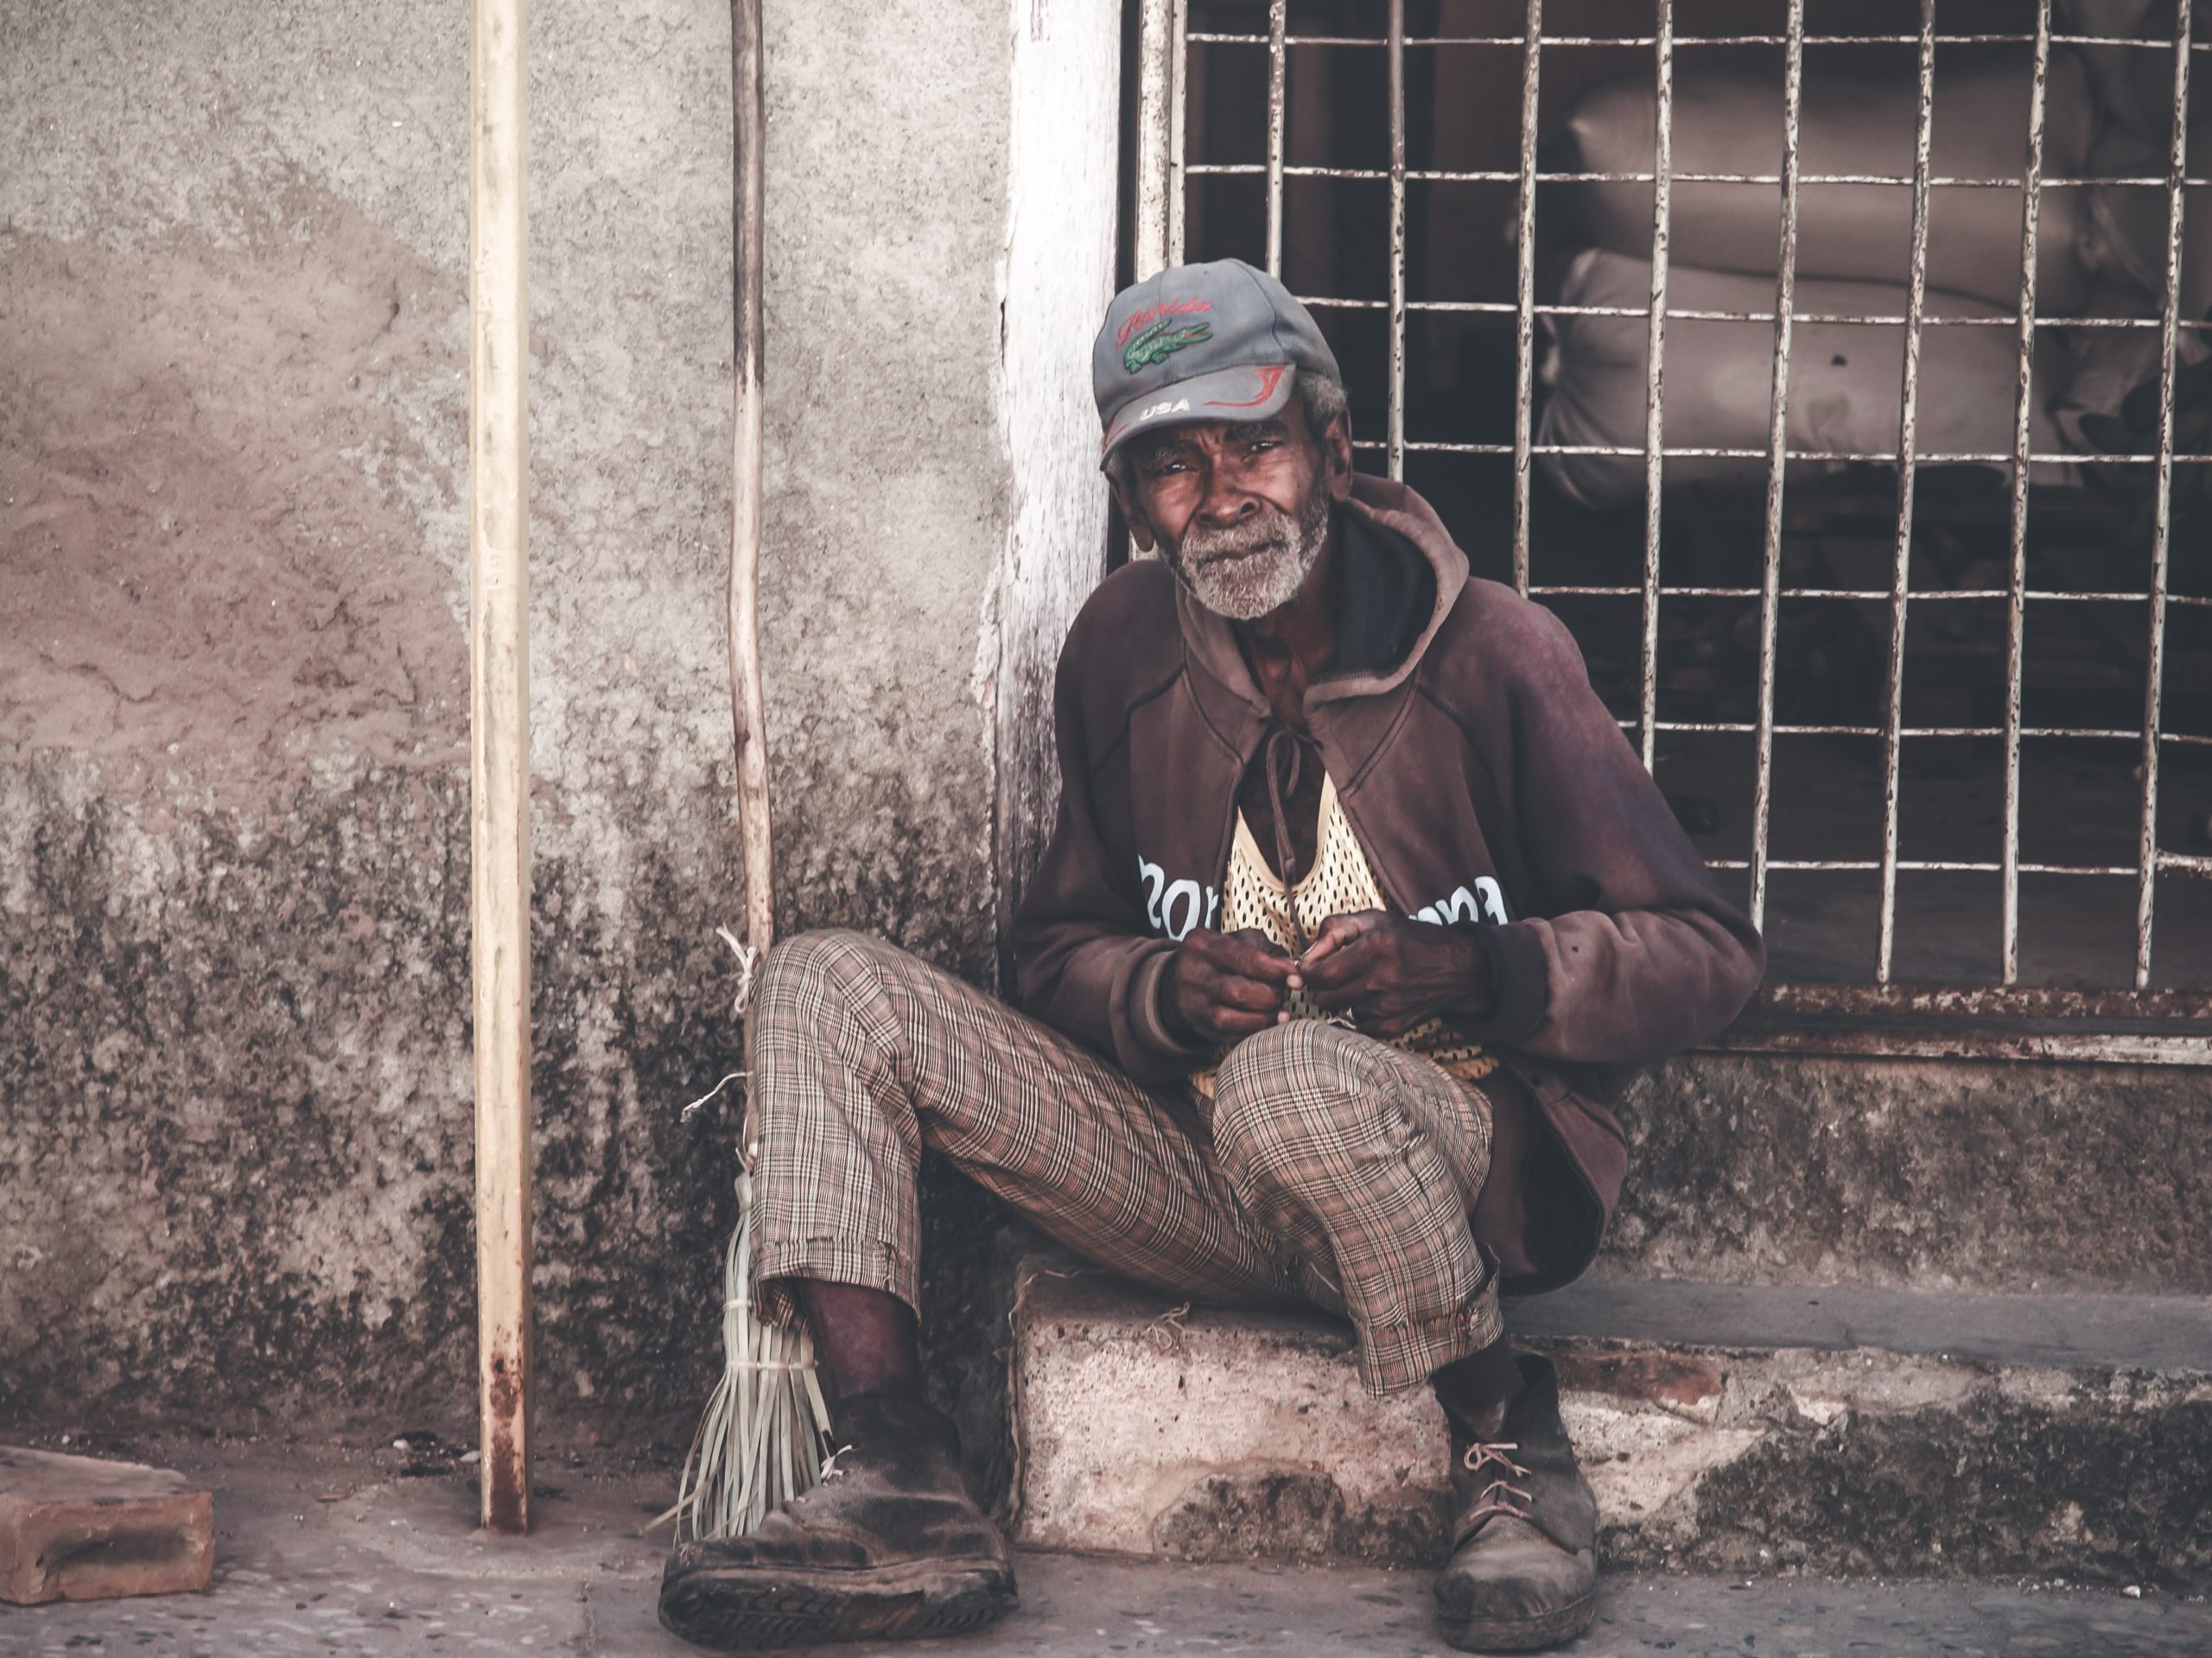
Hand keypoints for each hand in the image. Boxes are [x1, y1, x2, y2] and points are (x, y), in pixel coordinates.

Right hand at [1162, 928, 1298, 1044]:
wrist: (1181, 980)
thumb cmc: (1220, 958)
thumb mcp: (1238, 942)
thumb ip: (1267, 952)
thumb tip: (1292, 971)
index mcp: (1202, 945)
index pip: (1244, 959)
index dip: (1275, 972)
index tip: (1296, 979)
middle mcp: (1191, 974)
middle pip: (1237, 991)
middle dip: (1270, 996)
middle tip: (1284, 995)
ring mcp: (1190, 1003)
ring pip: (1229, 1019)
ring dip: (1263, 1019)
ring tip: (1280, 1013)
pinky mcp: (1197, 1025)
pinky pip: (1227, 1036)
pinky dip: (1253, 1032)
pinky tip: (1266, 1024)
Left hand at [1297, 910, 1491, 1038]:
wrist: (1458, 970)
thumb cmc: (1412, 940)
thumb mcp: (1375, 920)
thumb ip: (1335, 929)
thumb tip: (1307, 954)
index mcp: (1375, 950)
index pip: (1320, 974)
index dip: (1309, 971)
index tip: (1313, 966)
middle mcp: (1381, 982)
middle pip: (1324, 997)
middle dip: (1321, 986)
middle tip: (1333, 974)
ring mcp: (1387, 1009)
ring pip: (1339, 1011)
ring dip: (1341, 999)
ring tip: (1360, 983)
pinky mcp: (1393, 1028)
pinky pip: (1357, 1024)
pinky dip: (1358, 1012)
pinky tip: (1374, 997)